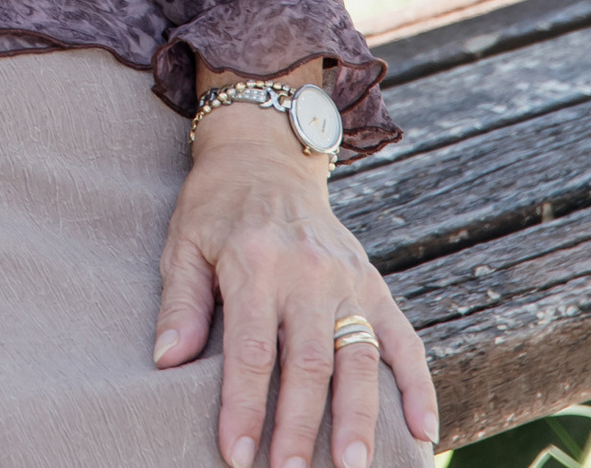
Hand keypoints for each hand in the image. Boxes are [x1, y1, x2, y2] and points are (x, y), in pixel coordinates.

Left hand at [154, 110, 436, 467]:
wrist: (265, 153)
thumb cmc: (216, 206)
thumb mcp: (184, 242)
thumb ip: (181, 303)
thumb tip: (166, 362)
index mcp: (255, 263)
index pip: (252, 352)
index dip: (245, 409)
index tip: (237, 456)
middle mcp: (307, 272)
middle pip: (309, 364)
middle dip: (301, 428)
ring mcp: (348, 279)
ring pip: (359, 360)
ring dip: (359, 420)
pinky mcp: (375, 283)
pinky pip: (404, 341)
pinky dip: (418, 388)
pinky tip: (423, 432)